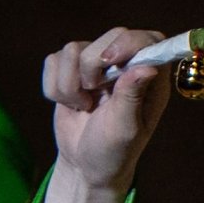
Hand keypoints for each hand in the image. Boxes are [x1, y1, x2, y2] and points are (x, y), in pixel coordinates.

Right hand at [39, 26, 172, 197]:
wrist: (83, 165)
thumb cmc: (113, 151)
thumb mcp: (126, 129)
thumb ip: (132, 96)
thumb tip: (148, 67)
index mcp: (150, 77)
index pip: (147, 39)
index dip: (129, 42)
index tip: (110, 61)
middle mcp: (125, 65)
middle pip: (108, 37)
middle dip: (91, 67)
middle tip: (93, 93)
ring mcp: (96, 66)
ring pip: (72, 49)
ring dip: (70, 84)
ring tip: (83, 105)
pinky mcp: (70, 70)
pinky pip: (53, 62)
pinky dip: (55, 87)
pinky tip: (71, 104)